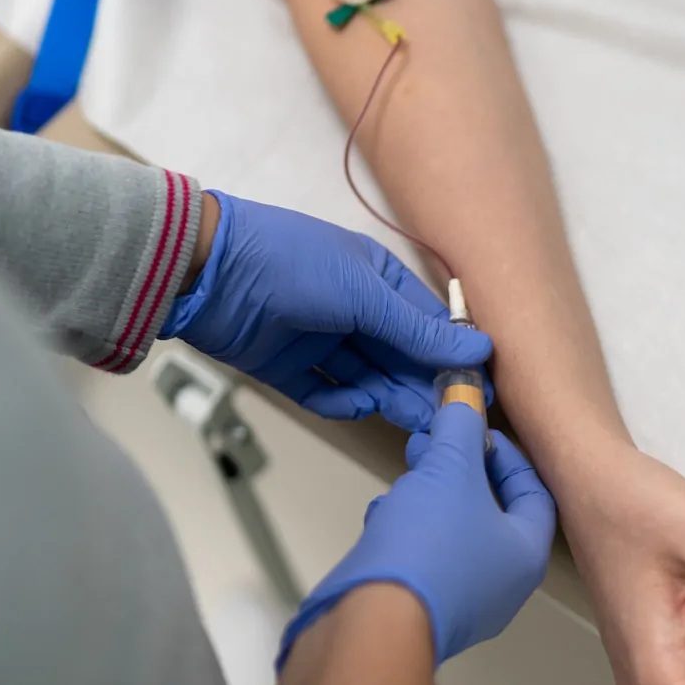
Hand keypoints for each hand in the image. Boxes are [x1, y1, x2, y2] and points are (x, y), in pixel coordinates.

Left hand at [164, 191, 490, 430]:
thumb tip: (479, 350)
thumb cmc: (290, 262)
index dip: (451, 355)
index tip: (478, 388)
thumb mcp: (361, 293)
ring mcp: (319, 338)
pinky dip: (342, 402)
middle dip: (423, 385)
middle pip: (399, 356)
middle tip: (448, 418)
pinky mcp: (287, 366)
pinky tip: (358, 405)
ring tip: (413, 421)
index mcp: (376, 278)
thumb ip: (416, 330)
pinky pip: (325, 392)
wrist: (204, 270)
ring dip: (390, 397)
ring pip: (367, 377)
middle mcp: (352, 309)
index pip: (426, 323)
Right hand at [279, 404, 556, 666]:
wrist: (374, 618)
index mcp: (526, 554)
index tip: (480, 430)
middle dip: (460, 468)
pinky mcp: (422, 604)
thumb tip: (464, 398)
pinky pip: (424, 556)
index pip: (534, 492)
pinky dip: (408, 528)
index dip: (508, 453)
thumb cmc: (426, 553)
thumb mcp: (449, 467)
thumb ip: (460, 427)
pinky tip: (387, 513)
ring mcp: (462, 598)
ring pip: (454, 531)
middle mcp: (502, 583)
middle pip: (491, 510)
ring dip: (432, 494)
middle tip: (439, 441)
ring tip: (410, 470)